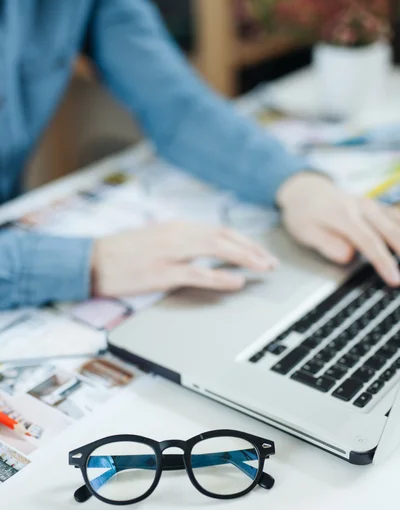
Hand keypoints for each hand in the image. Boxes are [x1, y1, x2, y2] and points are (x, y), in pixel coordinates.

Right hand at [91, 221, 277, 296]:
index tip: (261, 252)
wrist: (92, 260)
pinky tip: (236, 282)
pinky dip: (220, 277)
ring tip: (263, 268)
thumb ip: (183, 242)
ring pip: (216, 249)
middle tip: (271, 262)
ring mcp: (170, 252)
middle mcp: (178, 234)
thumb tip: (207, 248)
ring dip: (244, 258)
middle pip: (225, 237)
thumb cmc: (123, 252)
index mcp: (178, 227)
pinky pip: (197, 273)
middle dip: (252, 249)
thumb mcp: (157, 239)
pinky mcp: (161, 271)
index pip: (221, 231)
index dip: (245, 241)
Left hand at [277, 173, 399, 286]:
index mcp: (343, 215)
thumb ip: (326, 243)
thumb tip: (348, 256)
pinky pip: (396, 218)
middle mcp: (361, 207)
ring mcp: (371, 205)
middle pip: (390, 231)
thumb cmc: (303, 213)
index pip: (369, 242)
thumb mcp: (304, 231)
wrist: (306, 189)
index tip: (395, 279)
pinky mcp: (376, 207)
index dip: (384, 262)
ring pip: (397, 223)